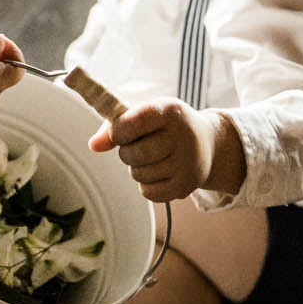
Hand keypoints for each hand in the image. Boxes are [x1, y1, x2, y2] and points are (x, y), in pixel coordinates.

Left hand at [89, 101, 237, 202]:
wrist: (209, 144)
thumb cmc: (168, 126)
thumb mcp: (147, 115)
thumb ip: (116, 125)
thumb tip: (93, 145)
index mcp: (171, 112)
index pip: (132, 123)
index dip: (117, 131)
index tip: (119, 133)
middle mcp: (183, 137)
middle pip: (133, 153)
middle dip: (126, 151)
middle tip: (137, 146)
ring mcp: (187, 164)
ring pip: (137, 173)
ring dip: (137, 167)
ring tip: (153, 157)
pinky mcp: (186, 186)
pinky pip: (147, 191)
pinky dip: (146, 184)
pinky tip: (159, 172)